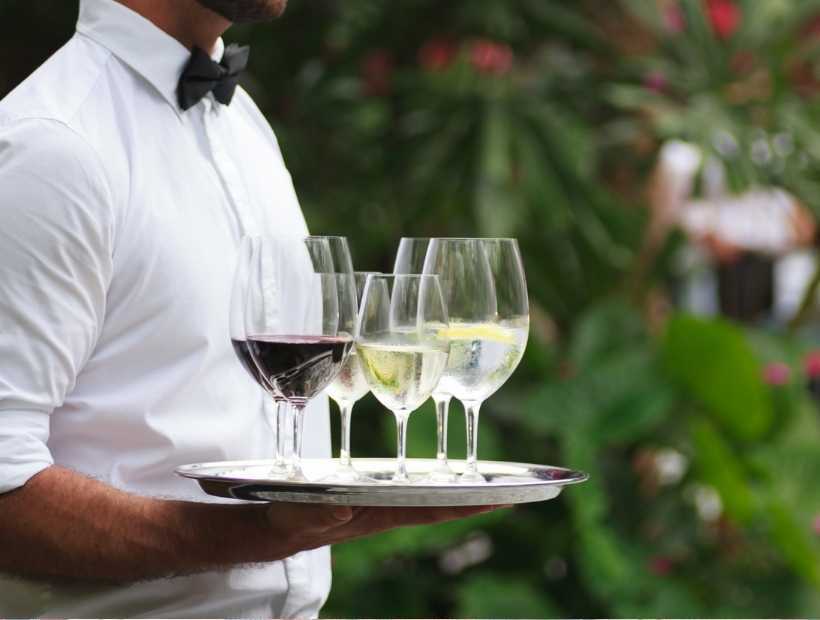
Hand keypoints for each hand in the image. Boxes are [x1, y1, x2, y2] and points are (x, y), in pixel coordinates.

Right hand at [266, 503, 508, 555]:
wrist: (281, 525)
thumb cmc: (292, 519)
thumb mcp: (301, 514)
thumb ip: (319, 512)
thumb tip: (343, 506)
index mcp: (380, 515)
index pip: (432, 509)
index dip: (466, 504)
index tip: (500, 499)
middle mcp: (391, 509)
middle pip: (444, 503)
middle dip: (479, 497)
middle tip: (519, 490)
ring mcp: (386, 502)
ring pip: (434, 496)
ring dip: (464, 490)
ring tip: (498, 482)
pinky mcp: (376, 494)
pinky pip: (416, 489)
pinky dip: (439, 482)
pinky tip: (453, 476)